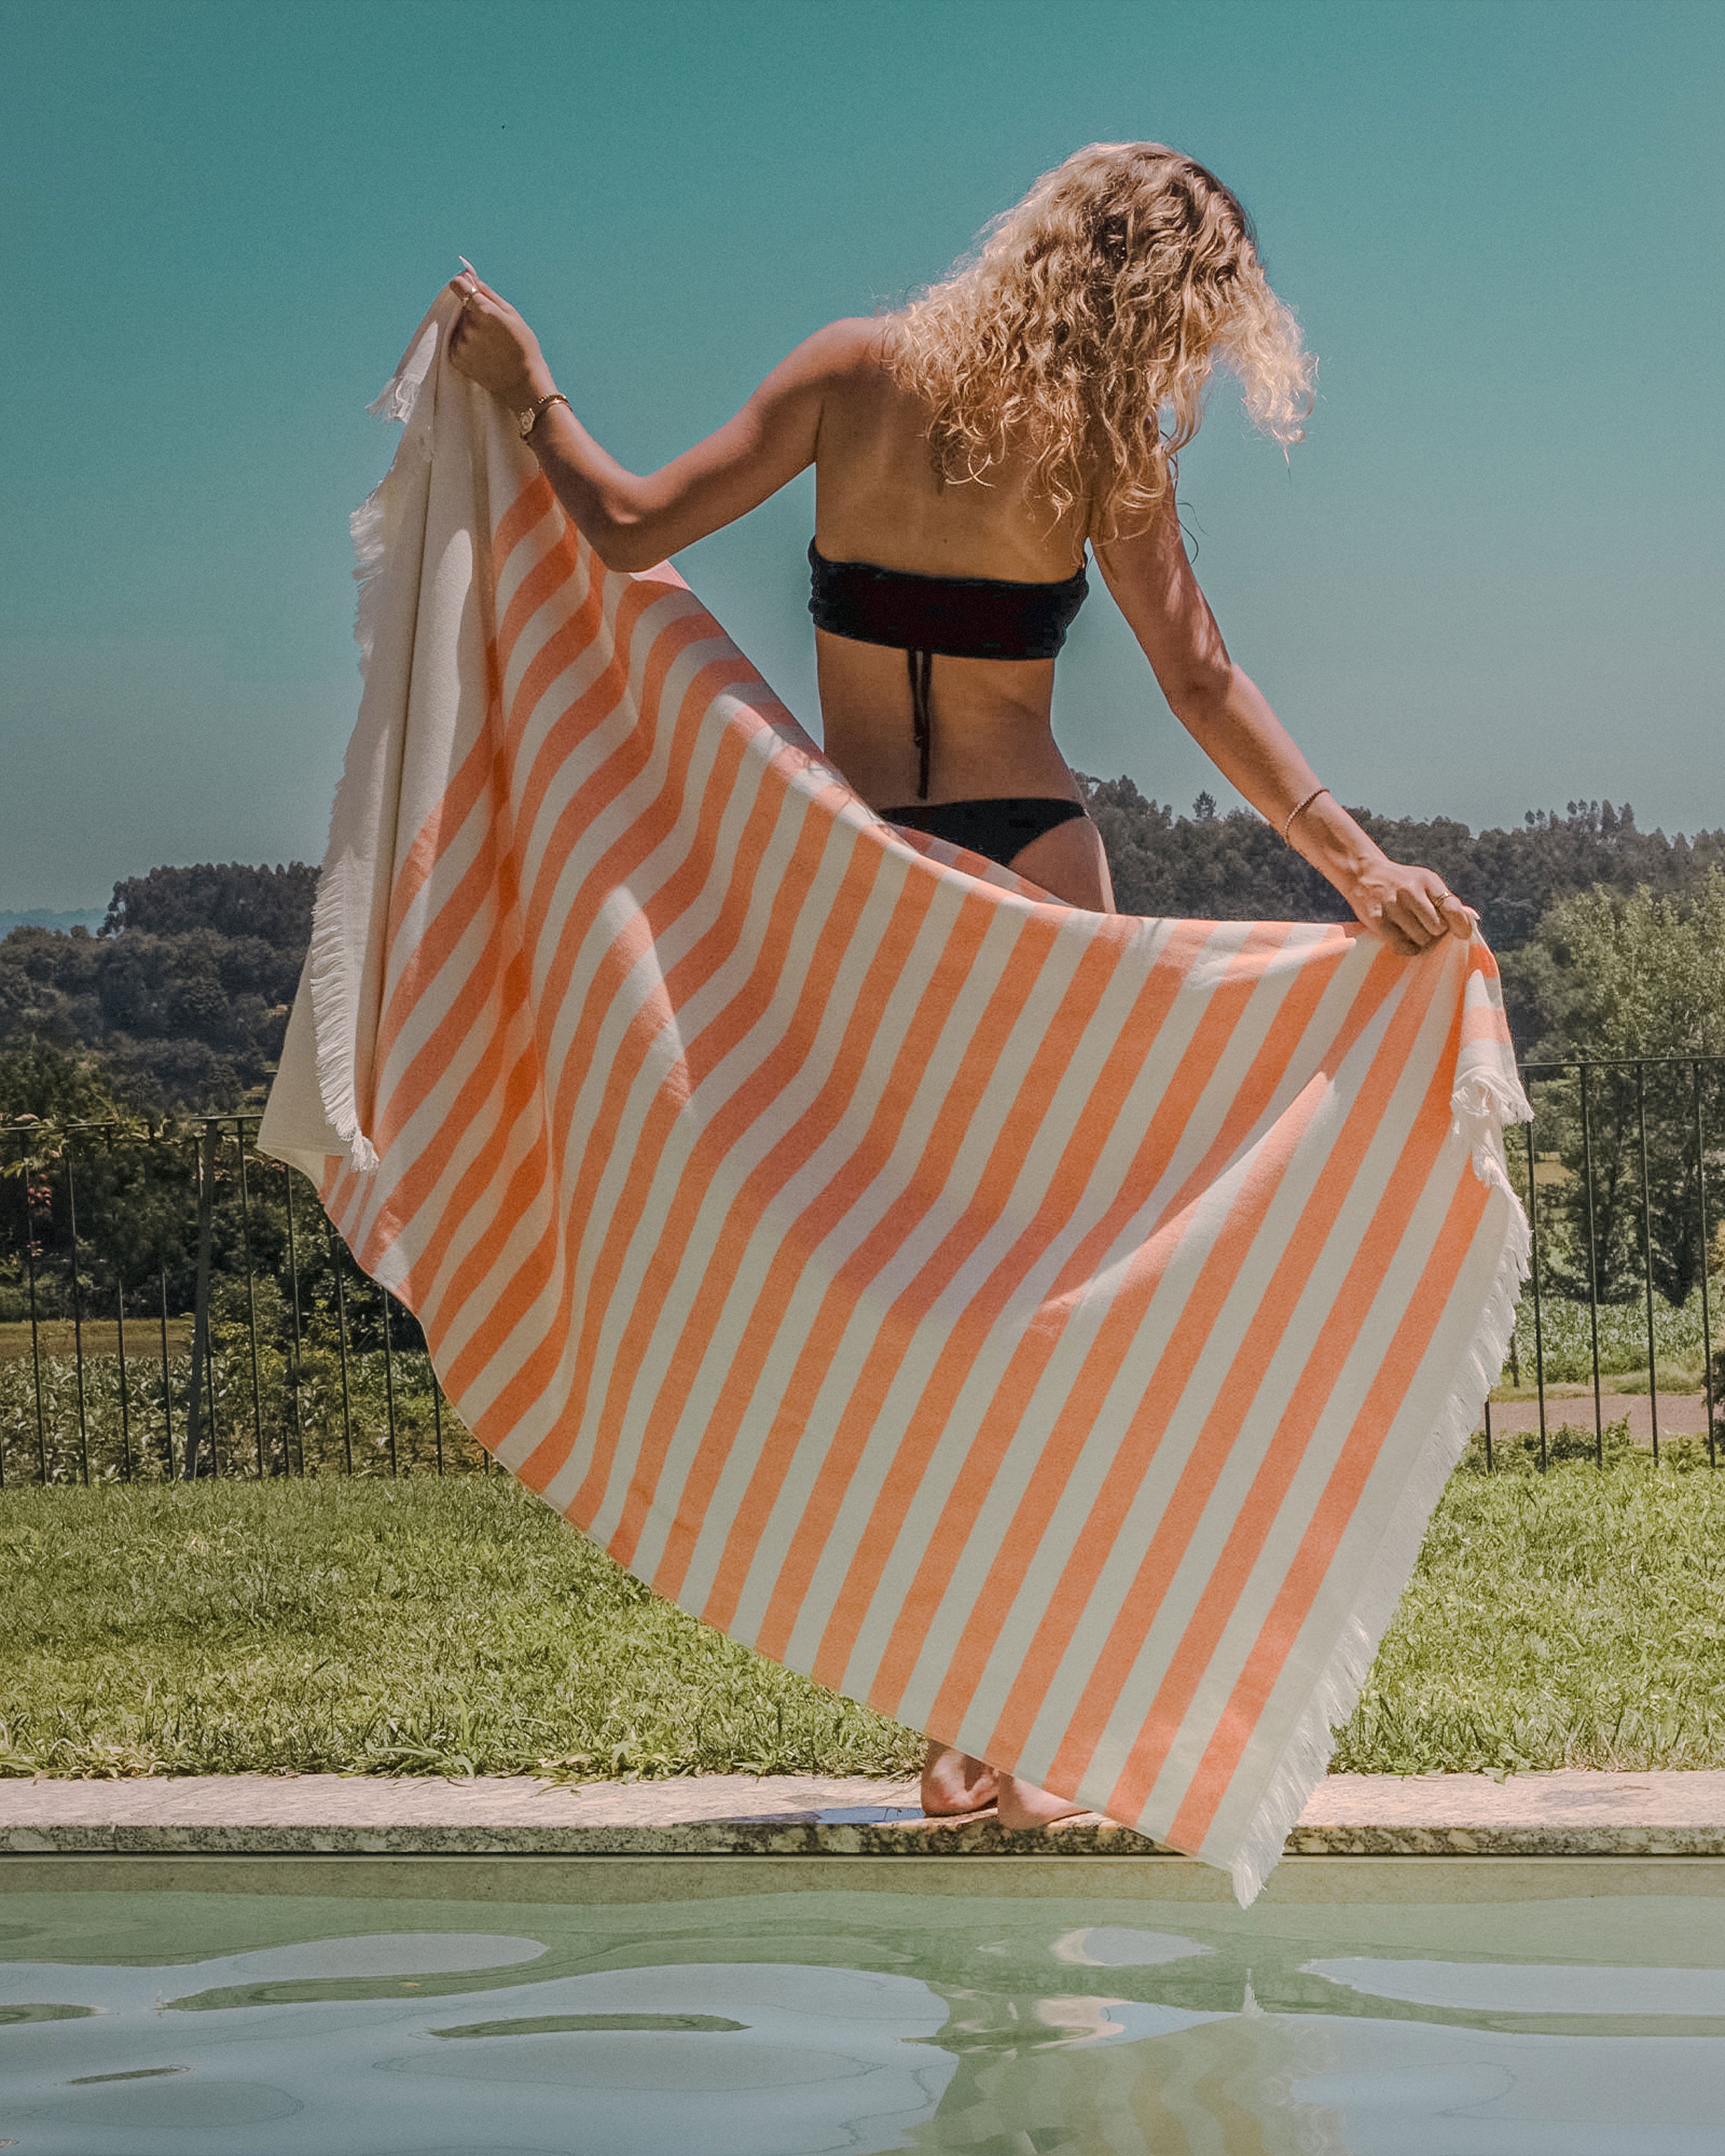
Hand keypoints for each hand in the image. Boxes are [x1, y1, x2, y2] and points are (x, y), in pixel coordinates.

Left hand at [445, 271, 554, 407]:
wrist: (523, 384)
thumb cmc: (523, 346)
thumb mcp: (512, 314)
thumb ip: (487, 293)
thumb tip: (469, 276)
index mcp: (484, 311)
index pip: (459, 286)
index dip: (463, 286)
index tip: (468, 289)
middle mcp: (469, 327)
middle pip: (462, 308)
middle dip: (474, 313)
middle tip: (494, 330)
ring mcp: (462, 344)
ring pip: (460, 326)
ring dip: (470, 330)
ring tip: (491, 344)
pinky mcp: (456, 358)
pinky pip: (456, 342)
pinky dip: (466, 345)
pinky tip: (484, 353)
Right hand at [1345, 855, 1477, 956]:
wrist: (1363, 873)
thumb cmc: (1402, 883)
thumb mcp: (1425, 883)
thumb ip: (1446, 901)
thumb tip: (1472, 919)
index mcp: (1426, 880)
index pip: (1451, 907)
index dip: (1461, 925)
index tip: (1462, 934)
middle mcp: (1410, 891)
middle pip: (1437, 928)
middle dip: (1435, 932)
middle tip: (1426, 926)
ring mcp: (1392, 905)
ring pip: (1421, 939)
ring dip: (1420, 940)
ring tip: (1411, 929)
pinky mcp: (1376, 919)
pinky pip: (1402, 946)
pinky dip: (1407, 948)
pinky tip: (1403, 938)